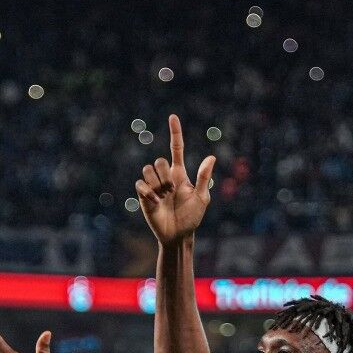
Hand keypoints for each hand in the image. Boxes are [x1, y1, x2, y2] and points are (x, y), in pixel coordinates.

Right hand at [136, 114, 214, 247]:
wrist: (178, 235)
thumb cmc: (192, 218)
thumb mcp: (202, 198)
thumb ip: (204, 177)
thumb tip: (212, 157)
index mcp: (179, 174)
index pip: (176, 148)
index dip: (175, 132)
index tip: (173, 117)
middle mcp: (165, 177)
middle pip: (159, 160)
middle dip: (165, 175)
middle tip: (171, 192)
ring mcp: (153, 187)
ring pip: (148, 169)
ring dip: (157, 184)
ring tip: (163, 198)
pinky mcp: (144, 197)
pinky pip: (141, 185)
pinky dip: (148, 192)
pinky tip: (155, 202)